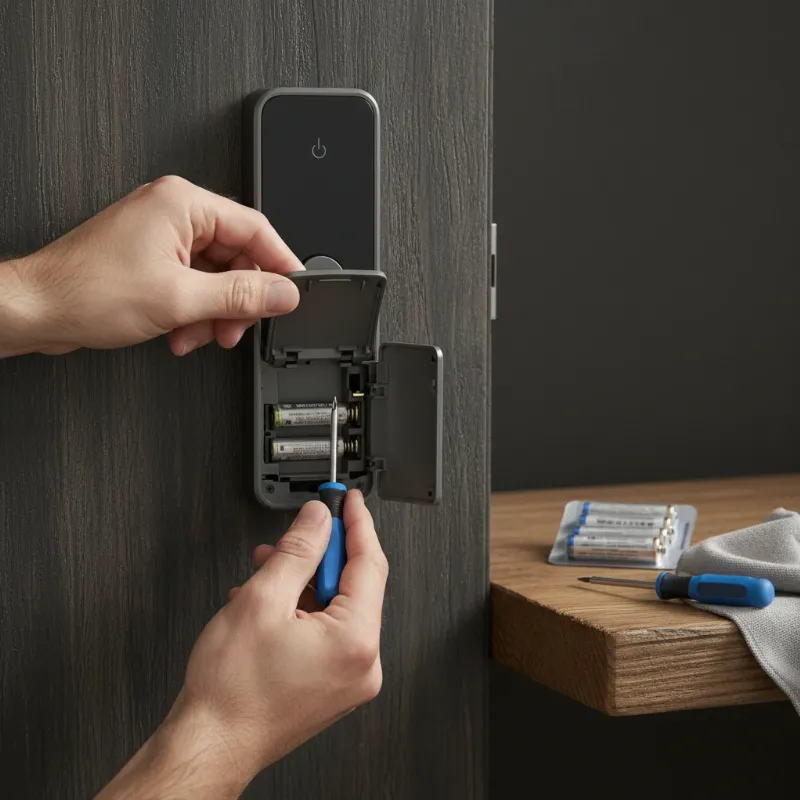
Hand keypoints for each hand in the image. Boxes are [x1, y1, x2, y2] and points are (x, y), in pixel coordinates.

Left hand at [0, 175, 302, 357]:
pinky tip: (182, 333)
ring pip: (215, 276)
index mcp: (183, 204)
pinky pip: (193, 284)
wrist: (38, 310)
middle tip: (237, 327)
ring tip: (200, 335)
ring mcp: (161, 236)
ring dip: (214, 312)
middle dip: (237, 300)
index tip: (291, 293)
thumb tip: (282, 293)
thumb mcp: (181, 298)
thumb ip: (241, 295)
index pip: (255, 230)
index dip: (279, 265)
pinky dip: (194, 312)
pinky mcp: (151, 259)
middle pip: (236, 257)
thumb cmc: (87, 291)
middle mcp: (173, 213)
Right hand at [96, 490, 387, 798]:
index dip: (356, 524)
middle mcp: (363, 664)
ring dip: (305, 582)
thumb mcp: (262, 599)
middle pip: (355, 585)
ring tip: (269, 571)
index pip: (369, 563)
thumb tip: (318, 520)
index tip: (349, 500)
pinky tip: (270, 602)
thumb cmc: (230, 692)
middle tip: (297, 534)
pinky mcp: (332, 686)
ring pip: (337, 608)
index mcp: (355, 641)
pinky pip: (328, 633)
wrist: (210, 745)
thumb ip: (297, 550)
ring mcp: (349, 679)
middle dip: (321, 555)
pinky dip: (303, 610)